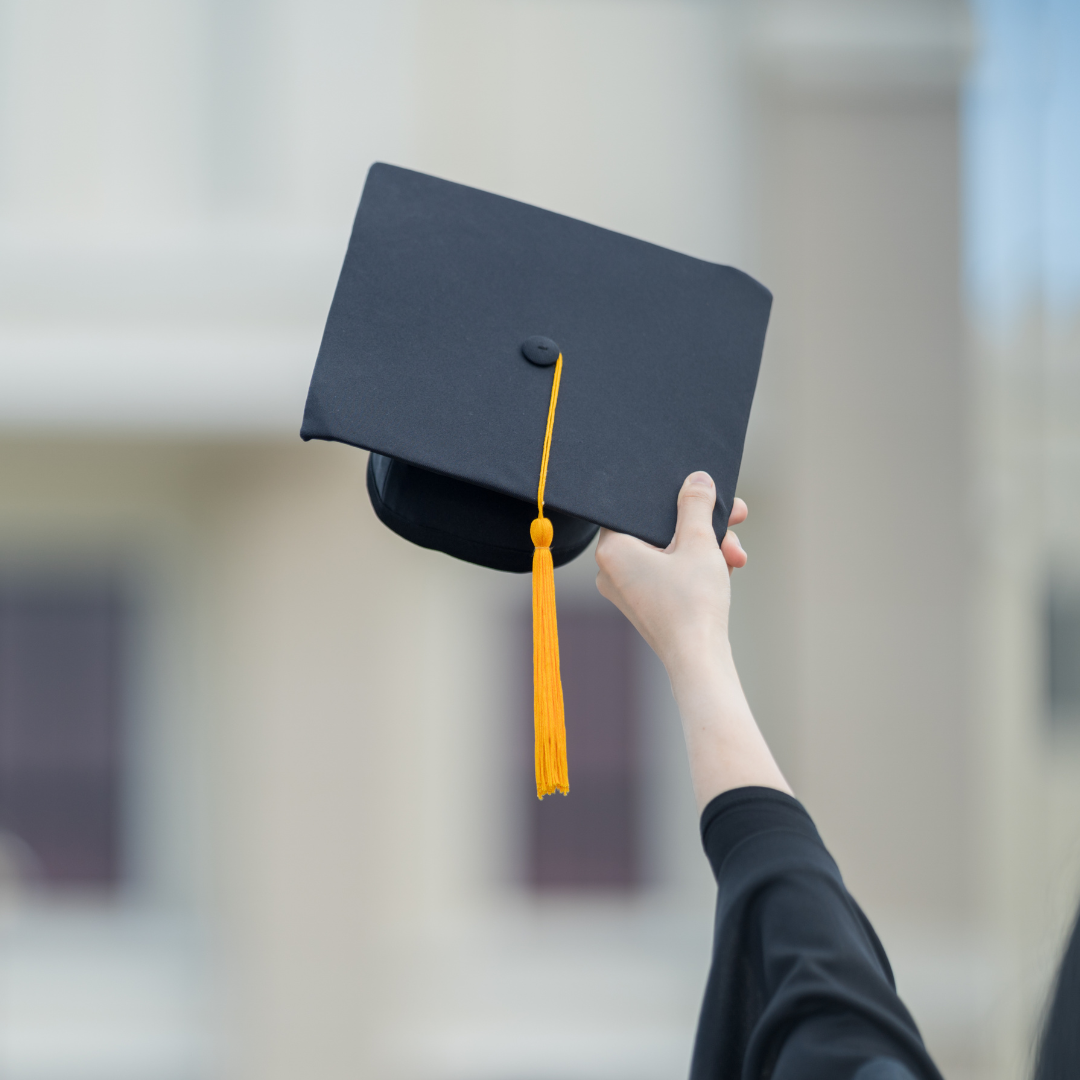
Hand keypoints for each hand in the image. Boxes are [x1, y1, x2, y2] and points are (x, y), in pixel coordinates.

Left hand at [594, 472, 746, 678]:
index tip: (701, 493)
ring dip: (708, 547)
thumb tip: (697, 479)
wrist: (700, 661)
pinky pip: (671, 573)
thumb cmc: (693, 603)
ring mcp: (629, 590)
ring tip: (736, 553)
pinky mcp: (647, 604)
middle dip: (703, 525)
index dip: (672, 497)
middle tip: (735, 515)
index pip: (637, 507)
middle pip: (661, 529)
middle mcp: (612, 570)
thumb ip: (695, 505)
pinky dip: (698, 567)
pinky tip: (728, 567)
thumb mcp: (699, 543)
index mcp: (612, 550)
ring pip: (671, 551)